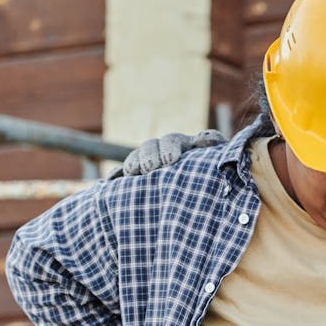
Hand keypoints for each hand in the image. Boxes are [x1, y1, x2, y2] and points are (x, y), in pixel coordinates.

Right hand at [108, 129, 227, 178]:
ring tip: (133, 174)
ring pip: (135, 159)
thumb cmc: (211, 168)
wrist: (202, 185)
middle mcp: (160, 150)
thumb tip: (211, 140)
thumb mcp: (214, 156)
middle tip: (151, 169)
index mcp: (179, 144)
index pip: (171, 142)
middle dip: (149, 157)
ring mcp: (145, 162)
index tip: (170, 161)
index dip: (169, 149)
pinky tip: (111, 182)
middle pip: (149, 148)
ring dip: (132, 165)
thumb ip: (212, 145)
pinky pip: (121, 173)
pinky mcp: (135, 175)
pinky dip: (116, 176)